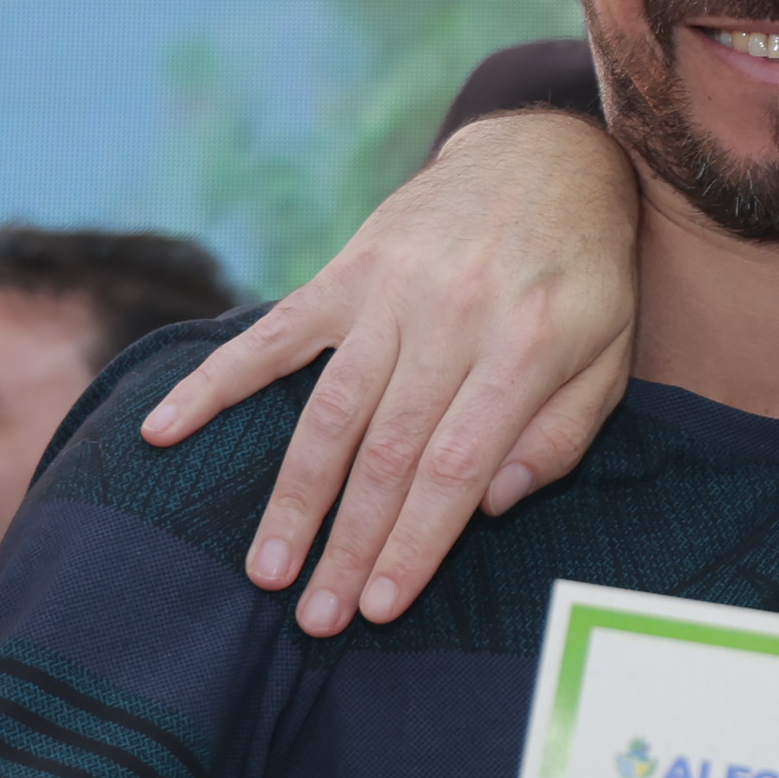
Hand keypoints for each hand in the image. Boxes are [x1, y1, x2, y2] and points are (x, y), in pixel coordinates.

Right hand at [144, 109, 639, 633]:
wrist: (544, 159)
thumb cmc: (584, 275)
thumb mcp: (611, 352)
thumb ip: (560, 433)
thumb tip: (489, 506)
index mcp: (526, 346)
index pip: (457, 467)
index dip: (415, 543)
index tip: (381, 607)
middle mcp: (452, 318)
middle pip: (388, 453)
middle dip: (349, 545)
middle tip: (317, 619)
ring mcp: (391, 291)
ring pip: (330, 410)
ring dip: (294, 496)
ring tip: (266, 569)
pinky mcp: (347, 270)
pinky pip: (274, 334)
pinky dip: (216, 381)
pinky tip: (167, 430)